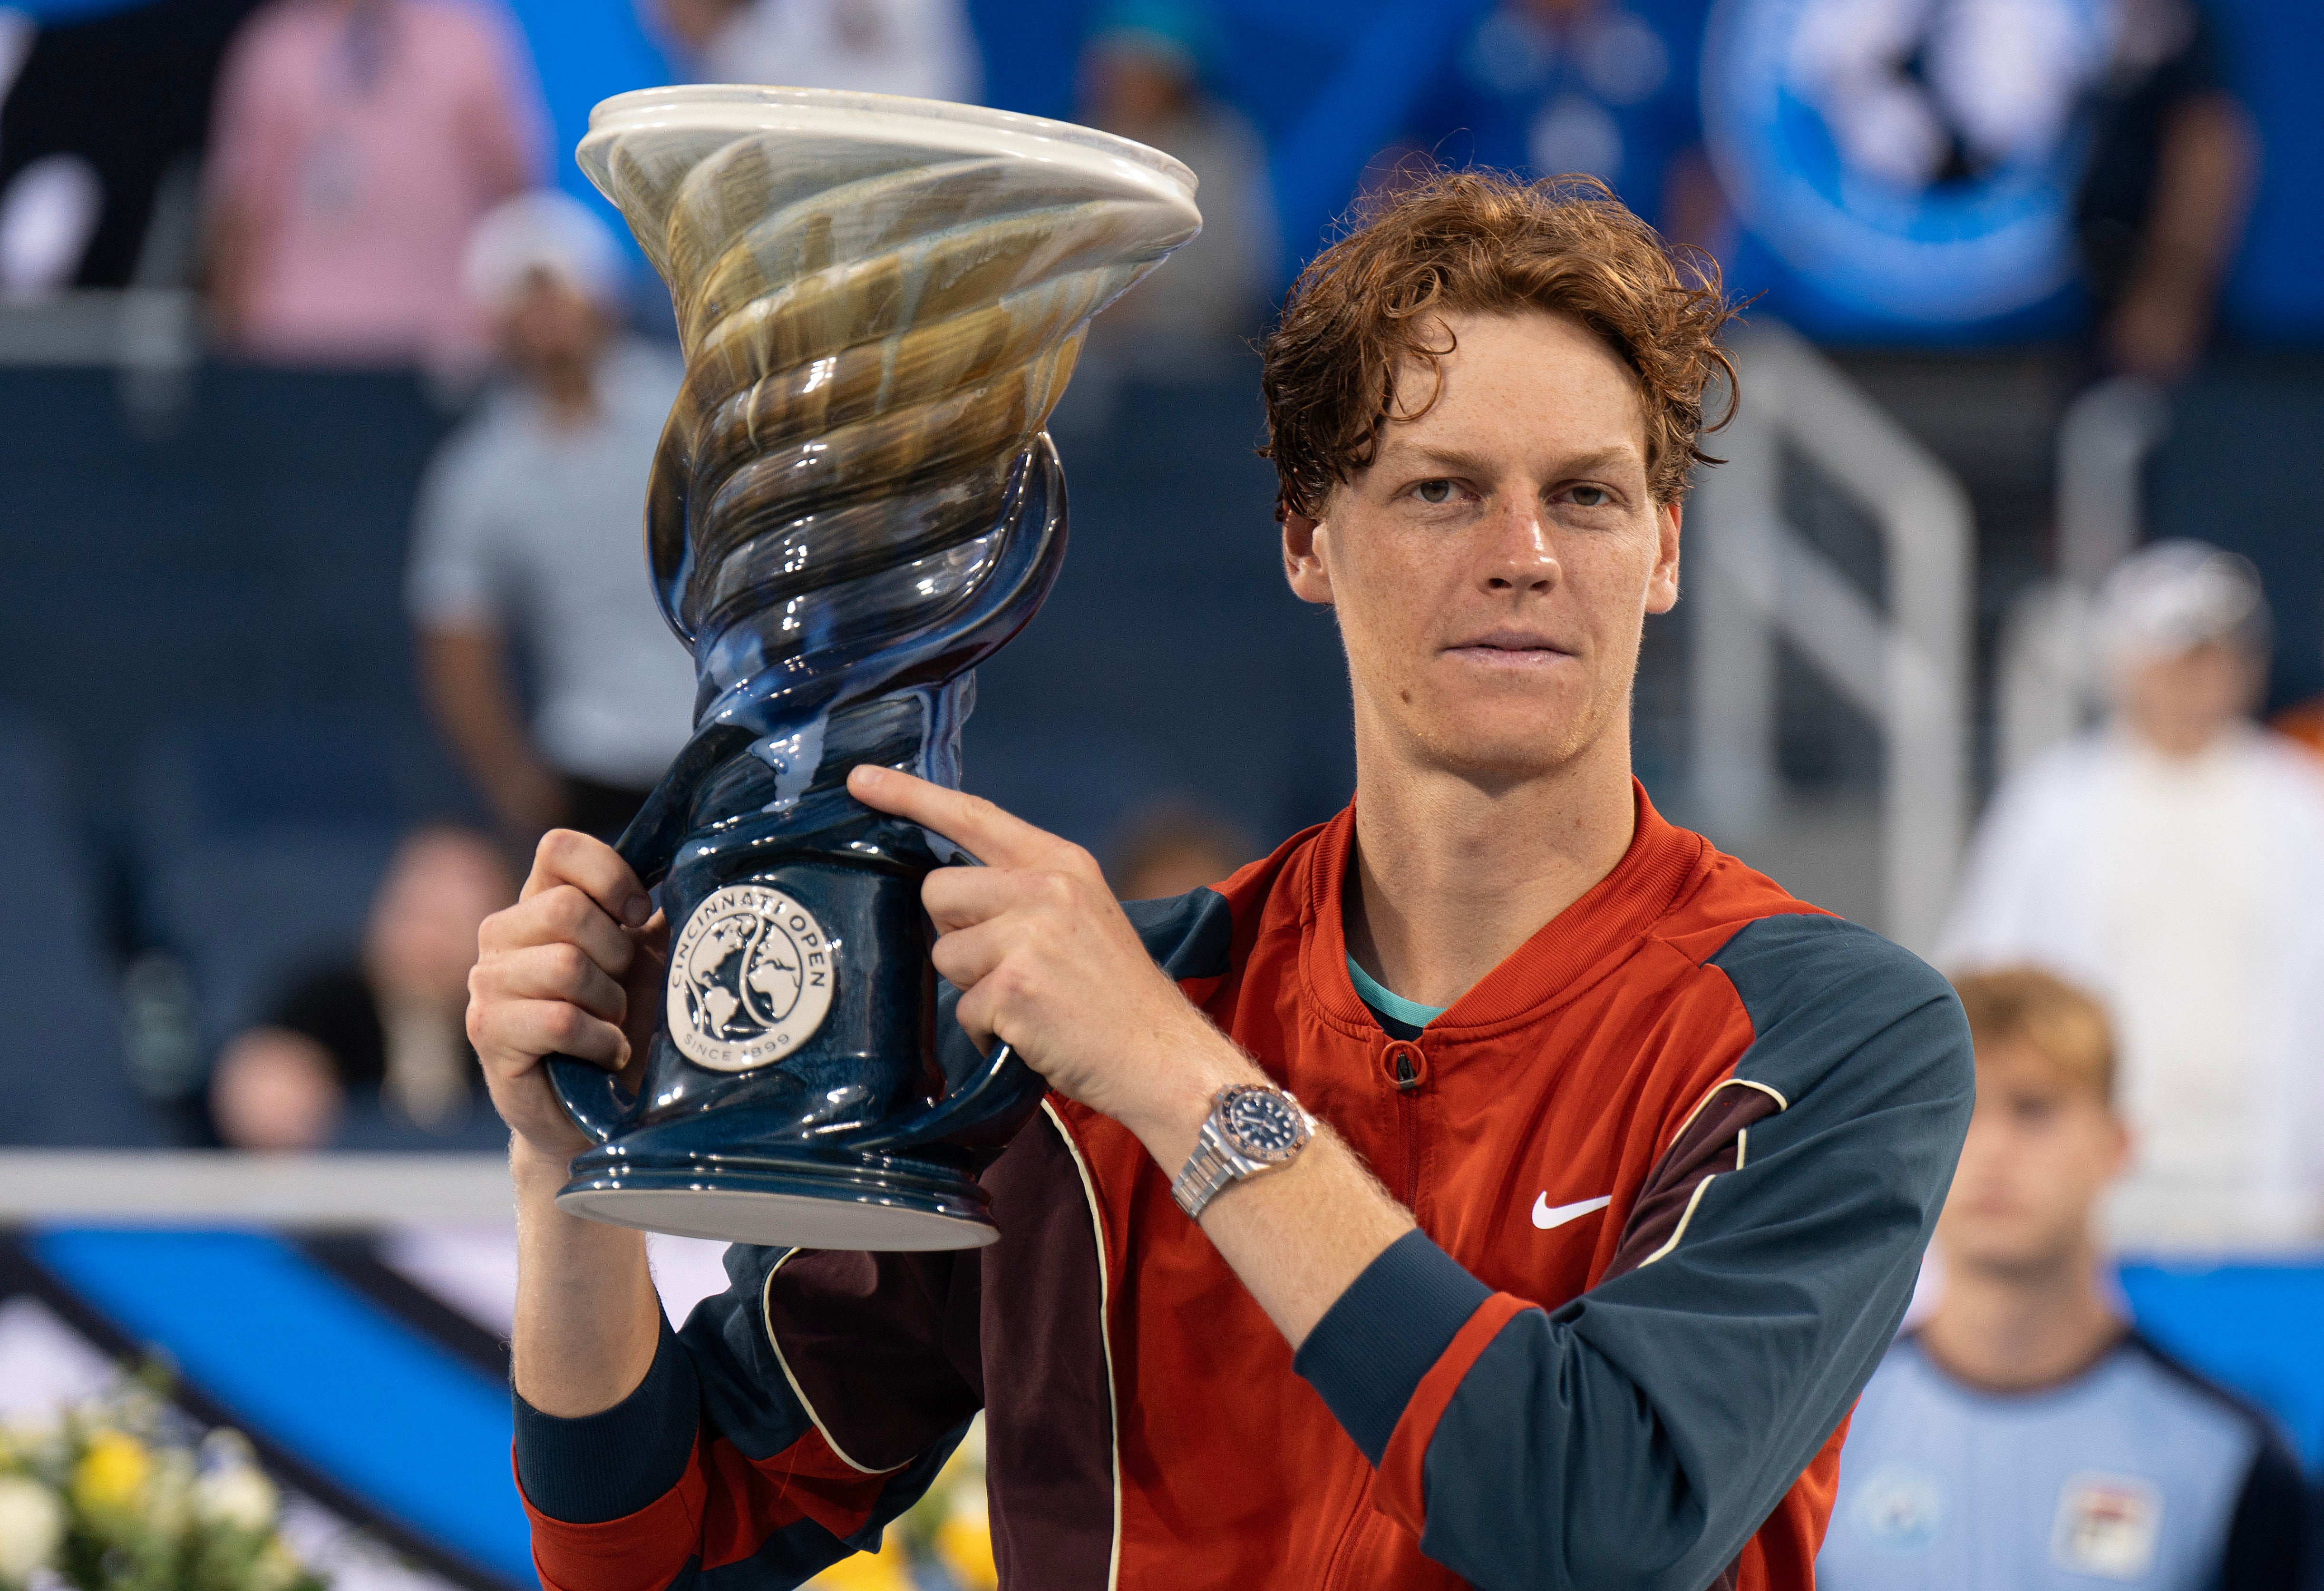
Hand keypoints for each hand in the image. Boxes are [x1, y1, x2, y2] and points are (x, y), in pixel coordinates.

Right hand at [467, 829, 663, 1166]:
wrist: (602, 1109)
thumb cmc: (632, 1024)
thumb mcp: (653, 956)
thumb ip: (656, 910)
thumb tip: (695, 865)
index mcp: (540, 903)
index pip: (558, 848)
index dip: (609, 876)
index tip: (639, 915)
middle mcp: (503, 936)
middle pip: (564, 909)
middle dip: (615, 953)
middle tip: (623, 987)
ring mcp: (487, 984)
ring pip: (564, 965)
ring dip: (609, 1002)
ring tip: (613, 1023)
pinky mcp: (488, 1033)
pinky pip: (559, 1020)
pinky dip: (600, 1040)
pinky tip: (607, 1053)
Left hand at [846, 765, 1254, 1154]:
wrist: (1164, 1058)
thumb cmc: (1118, 998)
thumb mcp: (1083, 916)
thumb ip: (1025, 891)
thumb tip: (946, 890)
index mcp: (1062, 863)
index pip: (974, 816)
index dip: (911, 795)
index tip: (861, 780)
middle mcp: (1046, 888)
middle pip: (938, 891)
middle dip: (957, 934)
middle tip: (1009, 968)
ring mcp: (1030, 935)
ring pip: (945, 955)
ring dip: (974, 989)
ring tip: (1029, 1004)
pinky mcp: (1014, 987)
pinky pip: (962, 1009)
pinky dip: (987, 1031)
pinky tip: (1032, 1034)